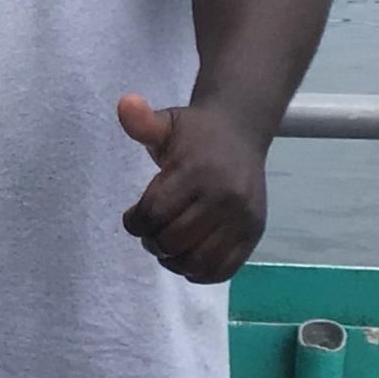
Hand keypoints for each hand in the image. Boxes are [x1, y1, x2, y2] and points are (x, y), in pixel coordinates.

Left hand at [117, 94, 268, 284]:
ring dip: (173, 261)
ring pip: (197, 261)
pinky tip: (188, 258)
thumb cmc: (195, 133)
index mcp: (197, 171)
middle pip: (173, 240)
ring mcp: (242, 218)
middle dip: (152, 241)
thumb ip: (143, 122)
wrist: (241, 131)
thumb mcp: (167, 123)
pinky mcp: (253, 233)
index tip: (133, 217)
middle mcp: (224, 196)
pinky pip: (223, 269)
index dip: (135, 222)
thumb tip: (125, 105)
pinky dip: (200, 273)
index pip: (155, 212)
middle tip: (150, 232)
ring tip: (167, 246)